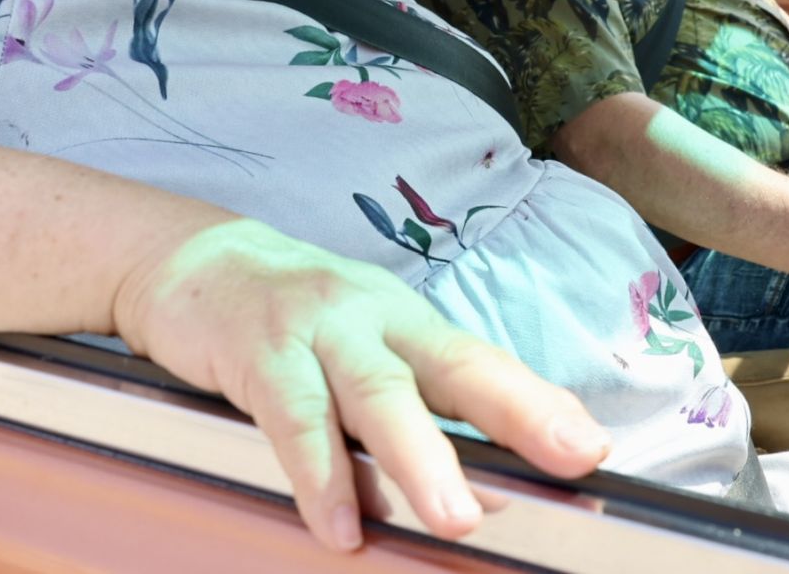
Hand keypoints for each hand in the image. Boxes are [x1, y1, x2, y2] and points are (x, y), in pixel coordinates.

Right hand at [113, 217, 610, 551]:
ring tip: (456, 517)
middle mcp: (375, 317)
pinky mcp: (259, 351)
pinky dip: (318, 473)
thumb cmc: (297, 321)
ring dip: (419, 457)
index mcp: (410, 322)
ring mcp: (318, 330)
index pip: (486, 363)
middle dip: (514, 413)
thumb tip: (492, 493)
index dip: (541, 403)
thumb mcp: (369, 350)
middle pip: (451, 364)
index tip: (591, 449)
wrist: (197, 264)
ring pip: (377, 392)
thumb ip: (423, 411)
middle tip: (565, 463)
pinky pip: (294, 416)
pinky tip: (338, 524)